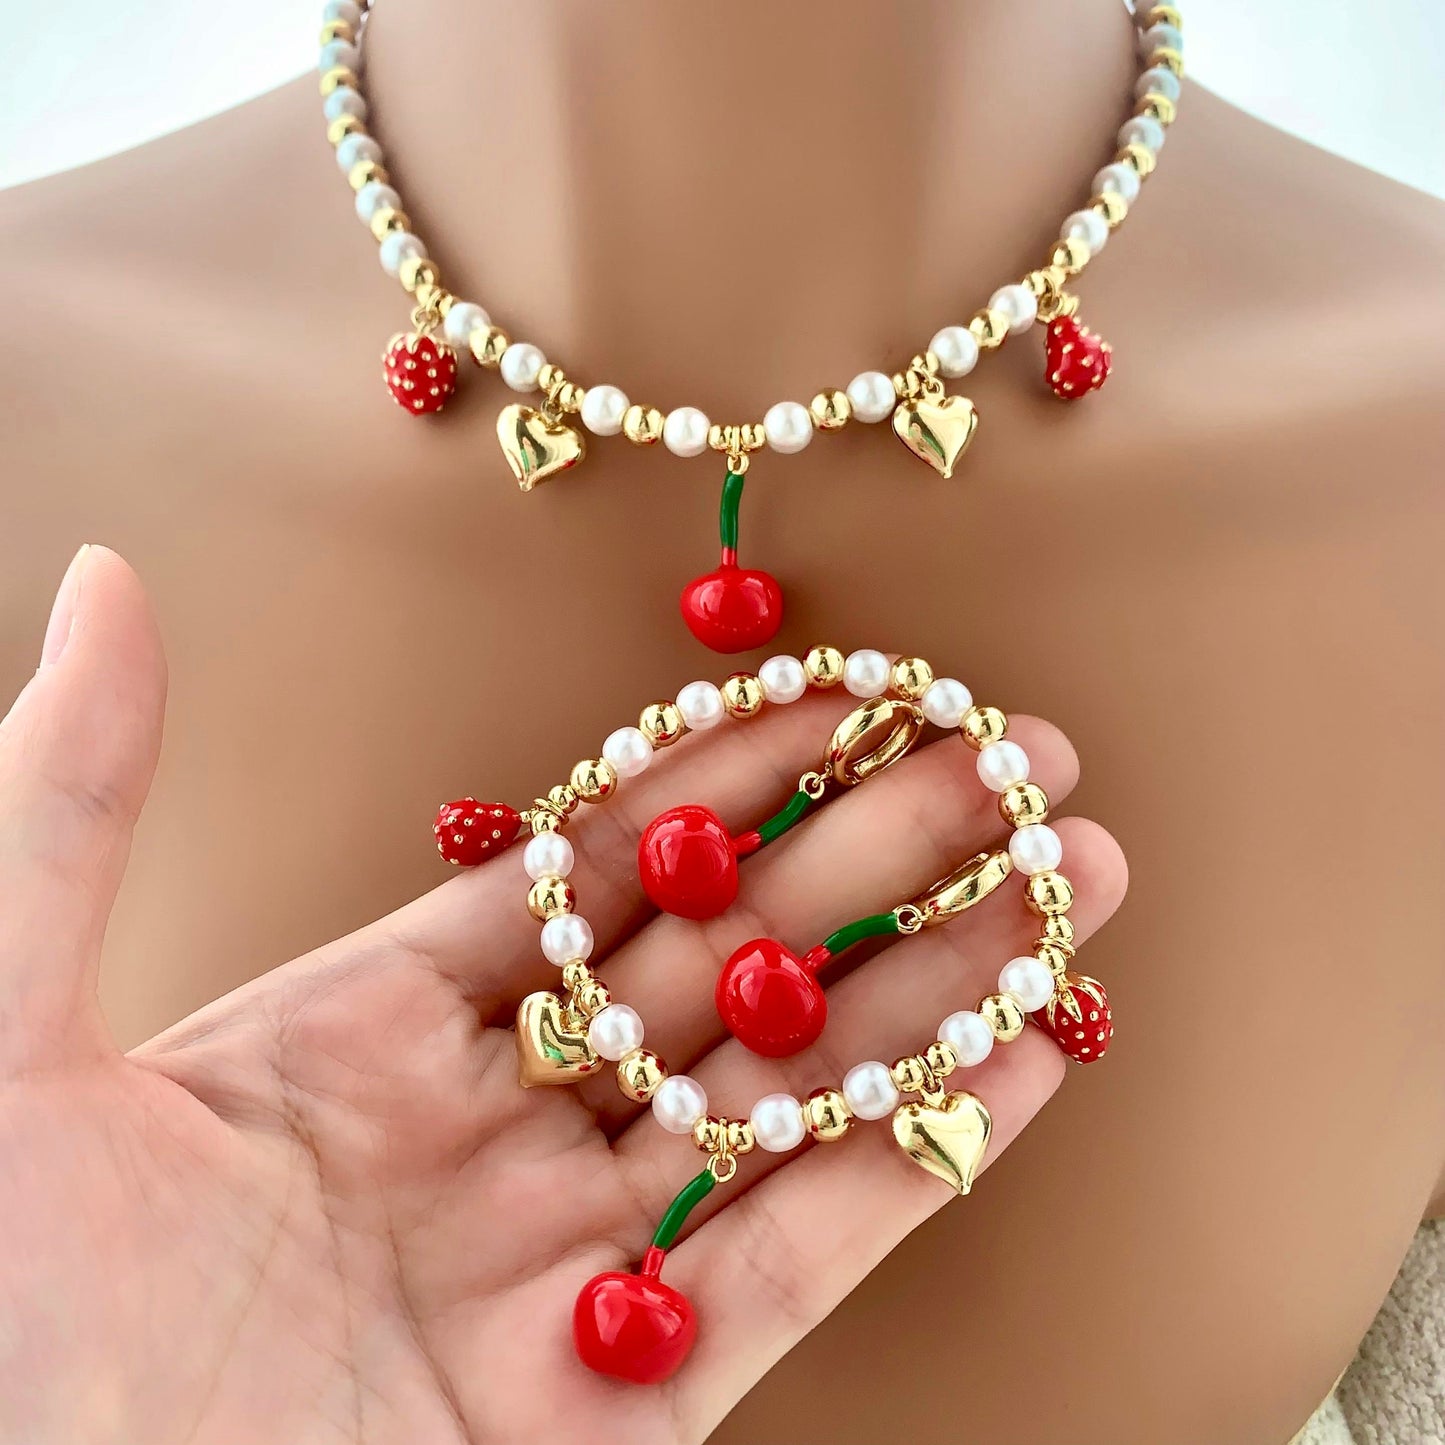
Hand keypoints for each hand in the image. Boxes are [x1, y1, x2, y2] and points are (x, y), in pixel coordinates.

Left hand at [0, 548, 1125, 1444]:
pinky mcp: (616, 1413)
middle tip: (1023, 765)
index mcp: (359, 1032)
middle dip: (883, 853)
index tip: (851, 689)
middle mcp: (483, 1137)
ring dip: (938, 992)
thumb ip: (77, 804)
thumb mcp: (5, 1031)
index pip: (594, 865)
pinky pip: (792, 1266)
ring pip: (787, 1103)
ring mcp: (558, 1276)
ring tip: (1070, 889)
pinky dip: (917, 1165)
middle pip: (725, 965)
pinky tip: (1024, 1065)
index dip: (728, 769)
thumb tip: (107, 580)